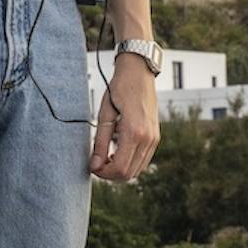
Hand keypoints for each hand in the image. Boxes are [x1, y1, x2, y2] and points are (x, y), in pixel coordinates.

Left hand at [91, 59, 158, 182]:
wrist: (139, 73)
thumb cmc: (119, 89)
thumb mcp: (104, 115)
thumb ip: (100, 143)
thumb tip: (94, 166)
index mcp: (134, 132)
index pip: (120, 168)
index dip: (103, 173)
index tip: (92, 166)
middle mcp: (148, 138)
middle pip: (129, 173)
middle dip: (111, 174)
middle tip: (97, 163)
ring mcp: (154, 139)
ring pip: (137, 170)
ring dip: (120, 169)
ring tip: (106, 157)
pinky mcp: (155, 137)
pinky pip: (143, 160)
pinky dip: (129, 162)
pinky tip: (117, 152)